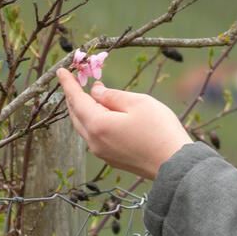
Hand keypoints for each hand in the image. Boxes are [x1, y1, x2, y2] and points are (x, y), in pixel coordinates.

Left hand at [57, 68, 192, 179]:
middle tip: (78, 81)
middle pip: (76, 115)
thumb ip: (113, 95)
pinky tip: (104, 116)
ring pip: (85, 127)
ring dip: (84, 110)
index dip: (69, 84)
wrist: (175, 165)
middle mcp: (94, 141)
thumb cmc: (160, 130)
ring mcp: (102, 152)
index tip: (61, 71)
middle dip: (75, 97)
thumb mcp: (139, 103)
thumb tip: (96, 92)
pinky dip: (94, 122)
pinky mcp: (112, 159)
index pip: (76, 99)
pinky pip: (95, 137)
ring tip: (93, 96)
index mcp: (98, 124)